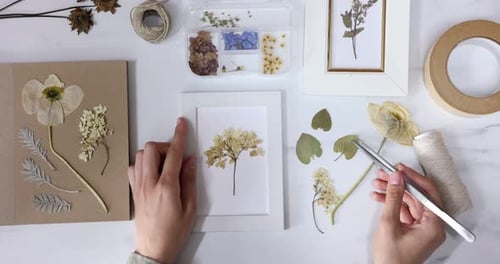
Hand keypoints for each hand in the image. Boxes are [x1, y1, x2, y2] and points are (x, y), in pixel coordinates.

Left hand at [128, 118, 196, 263]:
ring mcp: (139, 187)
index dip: (178, 136)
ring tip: (165, 164)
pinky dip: (142, 164)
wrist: (154, 249)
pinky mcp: (134, 192)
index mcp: (166, 187)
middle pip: (151, 149)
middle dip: (165, 146)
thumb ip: (189, 181)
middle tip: (176, 155)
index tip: (181, 124)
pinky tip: (152, 172)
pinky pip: (133, 168)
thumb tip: (190, 160)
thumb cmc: (174, 232)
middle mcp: (149, 184)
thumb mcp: (190, 208)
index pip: (173, 154)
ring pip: (140, 156)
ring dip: (153, 153)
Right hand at [371, 164, 445, 263]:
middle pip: (417, 197)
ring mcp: (423, 228)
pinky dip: (392, 204)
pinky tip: (378, 197)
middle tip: (383, 174)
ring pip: (409, 202)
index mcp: (434, 224)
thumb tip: (396, 178)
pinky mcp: (413, 230)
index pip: (428, 193)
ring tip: (376, 184)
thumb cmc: (392, 258)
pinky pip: (404, 211)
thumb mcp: (389, 223)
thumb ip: (393, 198)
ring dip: (392, 193)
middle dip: (398, 185)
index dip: (413, 178)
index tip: (400, 169)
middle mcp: (432, 225)